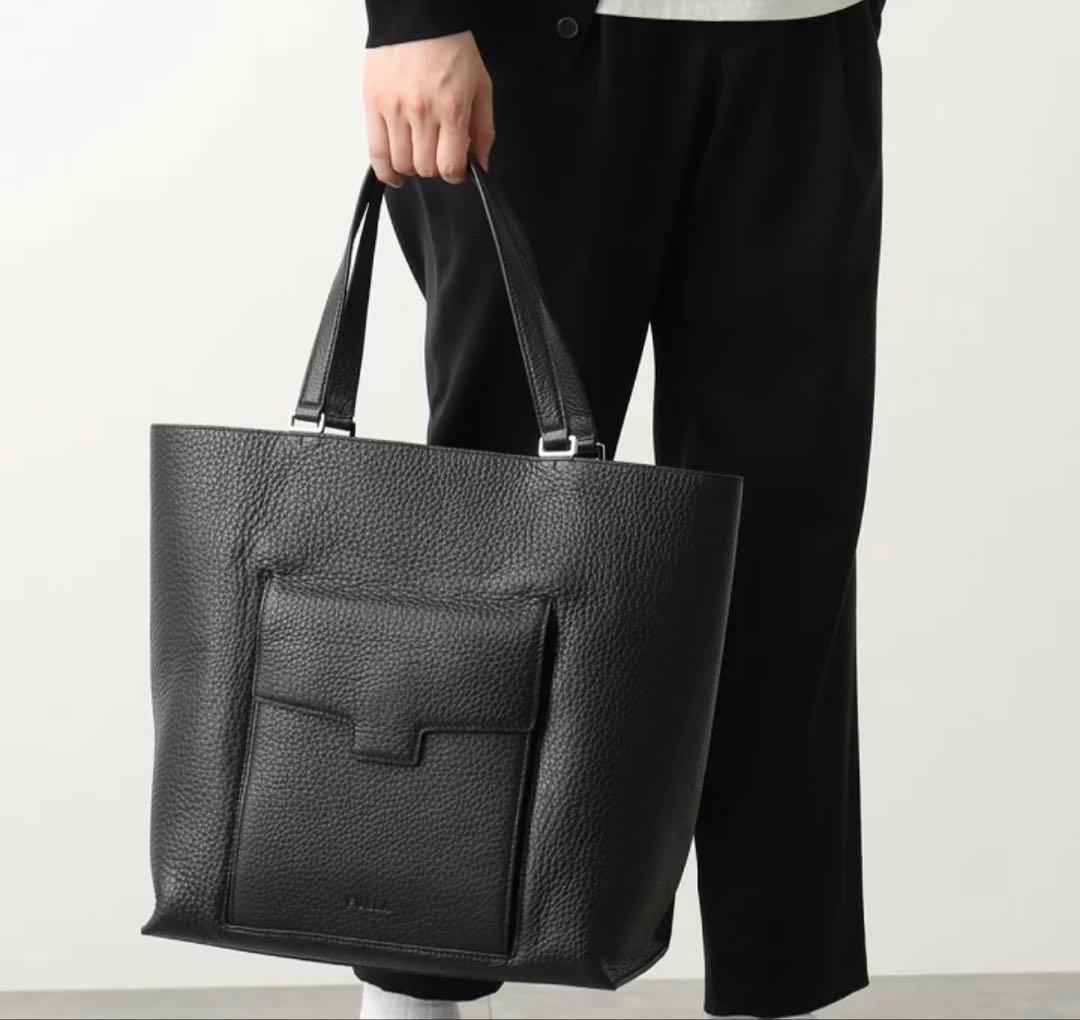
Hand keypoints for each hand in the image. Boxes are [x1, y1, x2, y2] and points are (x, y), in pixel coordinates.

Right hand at [364, 31, 494, 186]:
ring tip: (418, 154)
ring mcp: (394, 110)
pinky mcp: (374, 105)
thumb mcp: (481, 86)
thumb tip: (481, 164)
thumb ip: (483, 130)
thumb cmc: (450, 46)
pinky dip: (385, 171)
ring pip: (401, 164)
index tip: (455, 168)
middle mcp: (421, 113)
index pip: (449, 167)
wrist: (418, 17)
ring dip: (412, 167)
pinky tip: (395, 174)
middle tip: (437, 153)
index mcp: (451, 109)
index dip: (455, 174)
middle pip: (425, 169)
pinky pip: (375, 153)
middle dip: (434, 167)